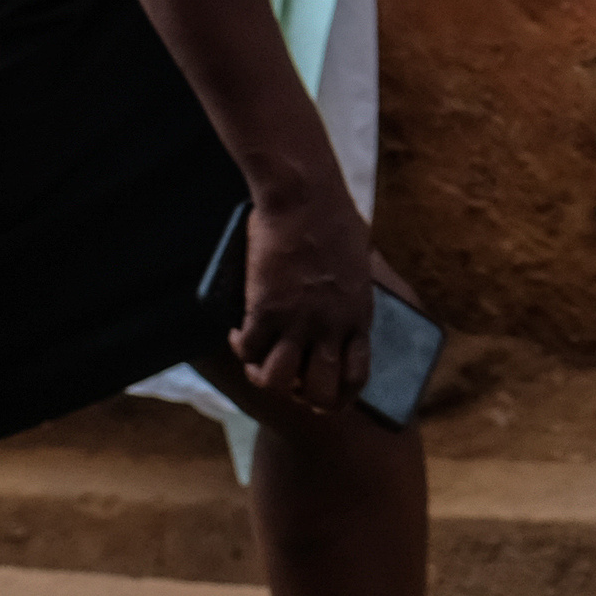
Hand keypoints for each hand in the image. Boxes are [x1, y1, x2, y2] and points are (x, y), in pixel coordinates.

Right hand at [233, 178, 378, 418]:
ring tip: (259, 360)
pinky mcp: (265, 307)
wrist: (306, 197)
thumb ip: (351, 292)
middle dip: (303, 398)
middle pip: (320, 392)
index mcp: (358, 315)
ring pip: (279, 380)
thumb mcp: (359, 263)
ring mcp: (297, 319)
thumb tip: (341, 305)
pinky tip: (237, 334)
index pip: (357, 376)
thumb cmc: (335, 218)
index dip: (340, 396)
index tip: (325, 396)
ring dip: (265, 376)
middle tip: (290, 384)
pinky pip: (248, 349)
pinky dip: (240, 347)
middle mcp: (331, 325)